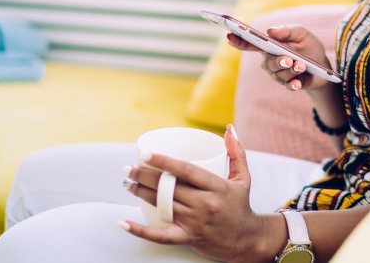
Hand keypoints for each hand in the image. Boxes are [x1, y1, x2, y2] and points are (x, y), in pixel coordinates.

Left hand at [120, 126, 265, 261]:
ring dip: (141, 194)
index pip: (187, 171)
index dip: (164, 162)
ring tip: (127, 183)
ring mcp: (195, 223)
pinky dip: (139, 231)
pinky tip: (123, 223)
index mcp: (218, 187)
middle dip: (145, 177)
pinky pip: (160, 236)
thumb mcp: (243, 178)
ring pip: (162, 206)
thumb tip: (228, 129)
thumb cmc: (241, 206)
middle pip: (169, 188)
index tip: (145, 154)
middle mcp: (205, 205)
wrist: (246, 240)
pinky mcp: (187, 238)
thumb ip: (236, 152)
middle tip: (130, 168)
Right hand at [226, 25, 334, 92]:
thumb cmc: (308, 46)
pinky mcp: (290, 85)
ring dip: (291, 70)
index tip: (229, 36)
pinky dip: (294, 84)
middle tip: (288, 58)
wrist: (324, 65)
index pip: (250, 44)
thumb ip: (287, 30)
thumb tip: (269, 31)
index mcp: (269, 46)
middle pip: (267, 64)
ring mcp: (278, 75)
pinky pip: (288, 86)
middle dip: (277, 61)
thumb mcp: (301, 34)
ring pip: (279, 74)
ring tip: (302, 65)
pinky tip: (298, 82)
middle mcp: (270, 61)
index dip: (238, 41)